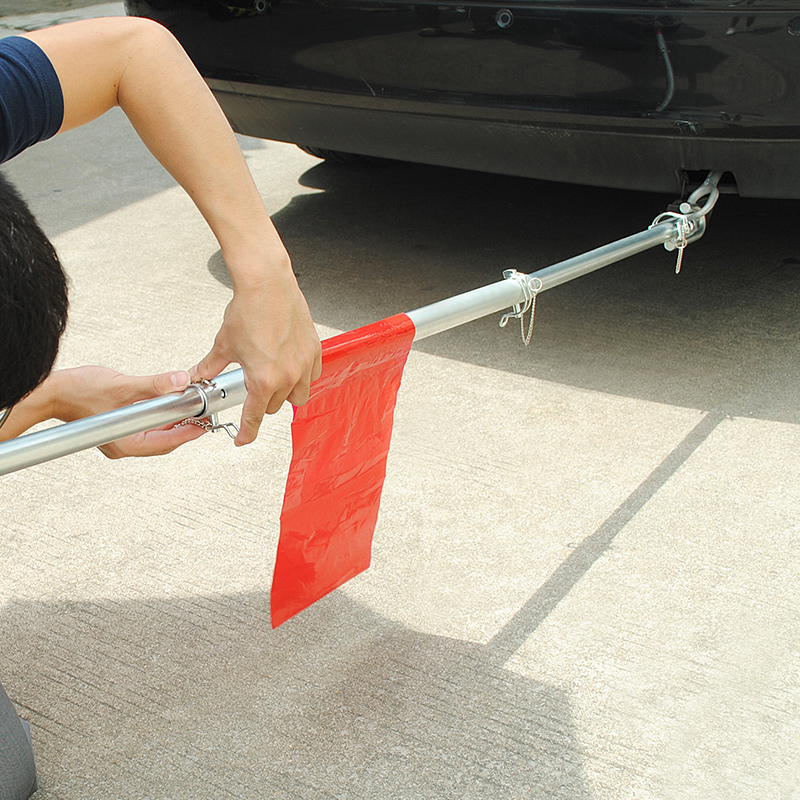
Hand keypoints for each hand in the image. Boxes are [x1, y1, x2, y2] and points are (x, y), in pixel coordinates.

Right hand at [52, 366, 206, 458]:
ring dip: (172, 423)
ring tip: (189, 408)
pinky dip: (158, 420)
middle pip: (164, 442)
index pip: (166, 442)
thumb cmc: (78, 391)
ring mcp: (119, 441)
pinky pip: (145, 430)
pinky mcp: (117, 431)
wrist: (51, 392)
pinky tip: (167, 406)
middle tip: (202, 413)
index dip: (188, 432)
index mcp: (125, 443)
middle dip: (184, 428)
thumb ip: (154, 385)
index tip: (205, 423)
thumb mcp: (123, 385)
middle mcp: (123, 446)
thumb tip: (180, 381)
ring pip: (155, 436)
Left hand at [191, 257, 321, 445]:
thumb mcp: (224, 343)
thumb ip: (211, 366)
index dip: (247, 432)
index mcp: (263, 379)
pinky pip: (312, 376)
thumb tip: (197, 377)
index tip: (242, 439)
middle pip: (274, 406)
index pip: (254, 417)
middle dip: (261, 401)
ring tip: (273, 377)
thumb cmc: (248, 309)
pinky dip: (302, 376)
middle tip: (252, 386)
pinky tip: (290, 365)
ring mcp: (304, 364)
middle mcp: (288, 376)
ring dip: (285, 393)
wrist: (268, 283)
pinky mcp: (315, 351)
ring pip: (298, 396)